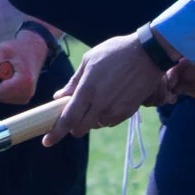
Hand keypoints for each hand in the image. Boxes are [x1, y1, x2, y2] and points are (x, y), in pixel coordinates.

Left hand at [0, 30, 45, 104]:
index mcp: (24, 82)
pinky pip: (5, 97)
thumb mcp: (2, 50)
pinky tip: (3, 77)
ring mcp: (26, 98)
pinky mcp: (23, 99)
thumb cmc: (18, 48)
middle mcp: (27, 93)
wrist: (34, 50)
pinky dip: (0, 89)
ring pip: (0, 97)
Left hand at [42, 37, 164, 144]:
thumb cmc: (115, 52)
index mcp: (87, 90)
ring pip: (96, 125)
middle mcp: (100, 104)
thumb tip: (59, 97)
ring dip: (90, 120)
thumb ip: (73, 82)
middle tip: (73, 116)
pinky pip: (110, 122)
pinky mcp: (128, 112)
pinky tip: (108, 101)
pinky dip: (104, 117)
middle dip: (73, 127)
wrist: (148, 54)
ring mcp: (115, 110)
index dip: (56, 133)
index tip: (47, 142)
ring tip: (95, 100)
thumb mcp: (89, 60)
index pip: (68, 119)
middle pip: (80, 129)